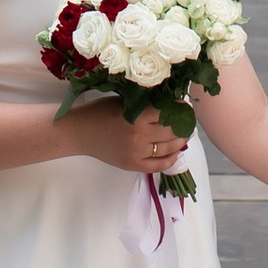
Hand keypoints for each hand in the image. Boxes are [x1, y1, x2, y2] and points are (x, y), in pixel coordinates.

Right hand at [69, 101, 188, 174]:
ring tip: (184, 135)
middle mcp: (139, 136)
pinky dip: (170, 159)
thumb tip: (172, 103)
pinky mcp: (132, 165)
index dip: (180, 109)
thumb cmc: (101, 111)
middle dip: (183, 125)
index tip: (185, 106)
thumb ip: (146, 104)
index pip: (168, 113)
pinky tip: (175, 153)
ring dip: (180, 142)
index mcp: (137, 116)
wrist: (80, 132)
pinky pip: (158, 165)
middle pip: (172, 132)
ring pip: (168, 149)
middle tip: (187, 120)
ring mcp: (136, 153)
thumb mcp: (124, 101)